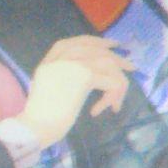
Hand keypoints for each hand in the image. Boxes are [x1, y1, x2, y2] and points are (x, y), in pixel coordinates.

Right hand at [17, 36, 134, 148]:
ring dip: (118, 81)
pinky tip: (108, 108)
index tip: (110, 45)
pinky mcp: (84, 76)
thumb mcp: (48, 91)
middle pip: (92, 48)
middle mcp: (58, 60)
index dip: (93, 41)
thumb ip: (62, 79)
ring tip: (118, 100)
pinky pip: (111, 80)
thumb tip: (91, 77)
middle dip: (114, 56)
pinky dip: (114, 95)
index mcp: (48, 63)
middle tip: (130, 66)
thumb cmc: (41, 118)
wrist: (37, 126)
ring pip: (106, 62)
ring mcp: (71, 65)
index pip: (70, 43)